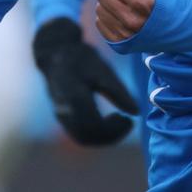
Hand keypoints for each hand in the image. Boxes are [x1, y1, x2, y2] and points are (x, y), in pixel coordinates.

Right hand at [33, 18, 139, 145]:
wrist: (55, 53)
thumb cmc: (81, 58)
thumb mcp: (103, 70)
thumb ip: (118, 91)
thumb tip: (136, 112)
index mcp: (76, 96)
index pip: (96, 125)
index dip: (115, 129)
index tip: (129, 120)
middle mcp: (65, 110)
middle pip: (89, 136)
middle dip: (111, 136)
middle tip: (127, 122)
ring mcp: (61, 115)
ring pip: (83, 138)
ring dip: (104, 137)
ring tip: (120, 122)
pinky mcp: (62, 117)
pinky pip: (79, 134)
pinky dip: (96, 134)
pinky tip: (108, 122)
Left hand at [95, 0, 153, 42]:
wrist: (176, 26)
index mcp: (141, 1)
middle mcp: (132, 20)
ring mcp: (125, 34)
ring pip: (99, 9)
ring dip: (109, 4)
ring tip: (125, 6)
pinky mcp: (120, 44)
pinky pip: (100, 23)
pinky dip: (108, 17)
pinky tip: (122, 18)